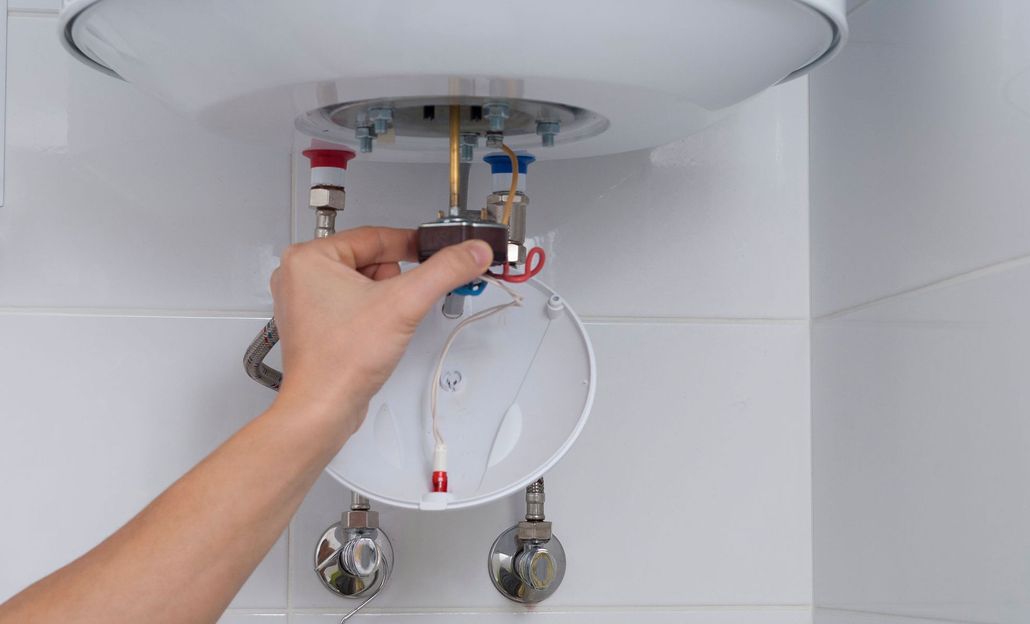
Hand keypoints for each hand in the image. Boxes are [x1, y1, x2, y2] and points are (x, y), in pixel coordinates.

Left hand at [269, 226, 492, 435]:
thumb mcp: (405, 303)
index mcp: (309, 257)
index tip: (434, 252)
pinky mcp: (315, 324)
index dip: (411, 245)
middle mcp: (299, 275)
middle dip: (393, 282)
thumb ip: (445, 271)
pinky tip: (371, 336)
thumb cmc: (340, 361)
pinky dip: (371, 316)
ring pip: (364, 283)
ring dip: (384, 300)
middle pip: (370, 260)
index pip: (375, 236)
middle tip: (396, 305)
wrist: (323, 408)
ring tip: (380, 324)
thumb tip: (472, 252)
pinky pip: (353, 304)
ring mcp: (305, 302)